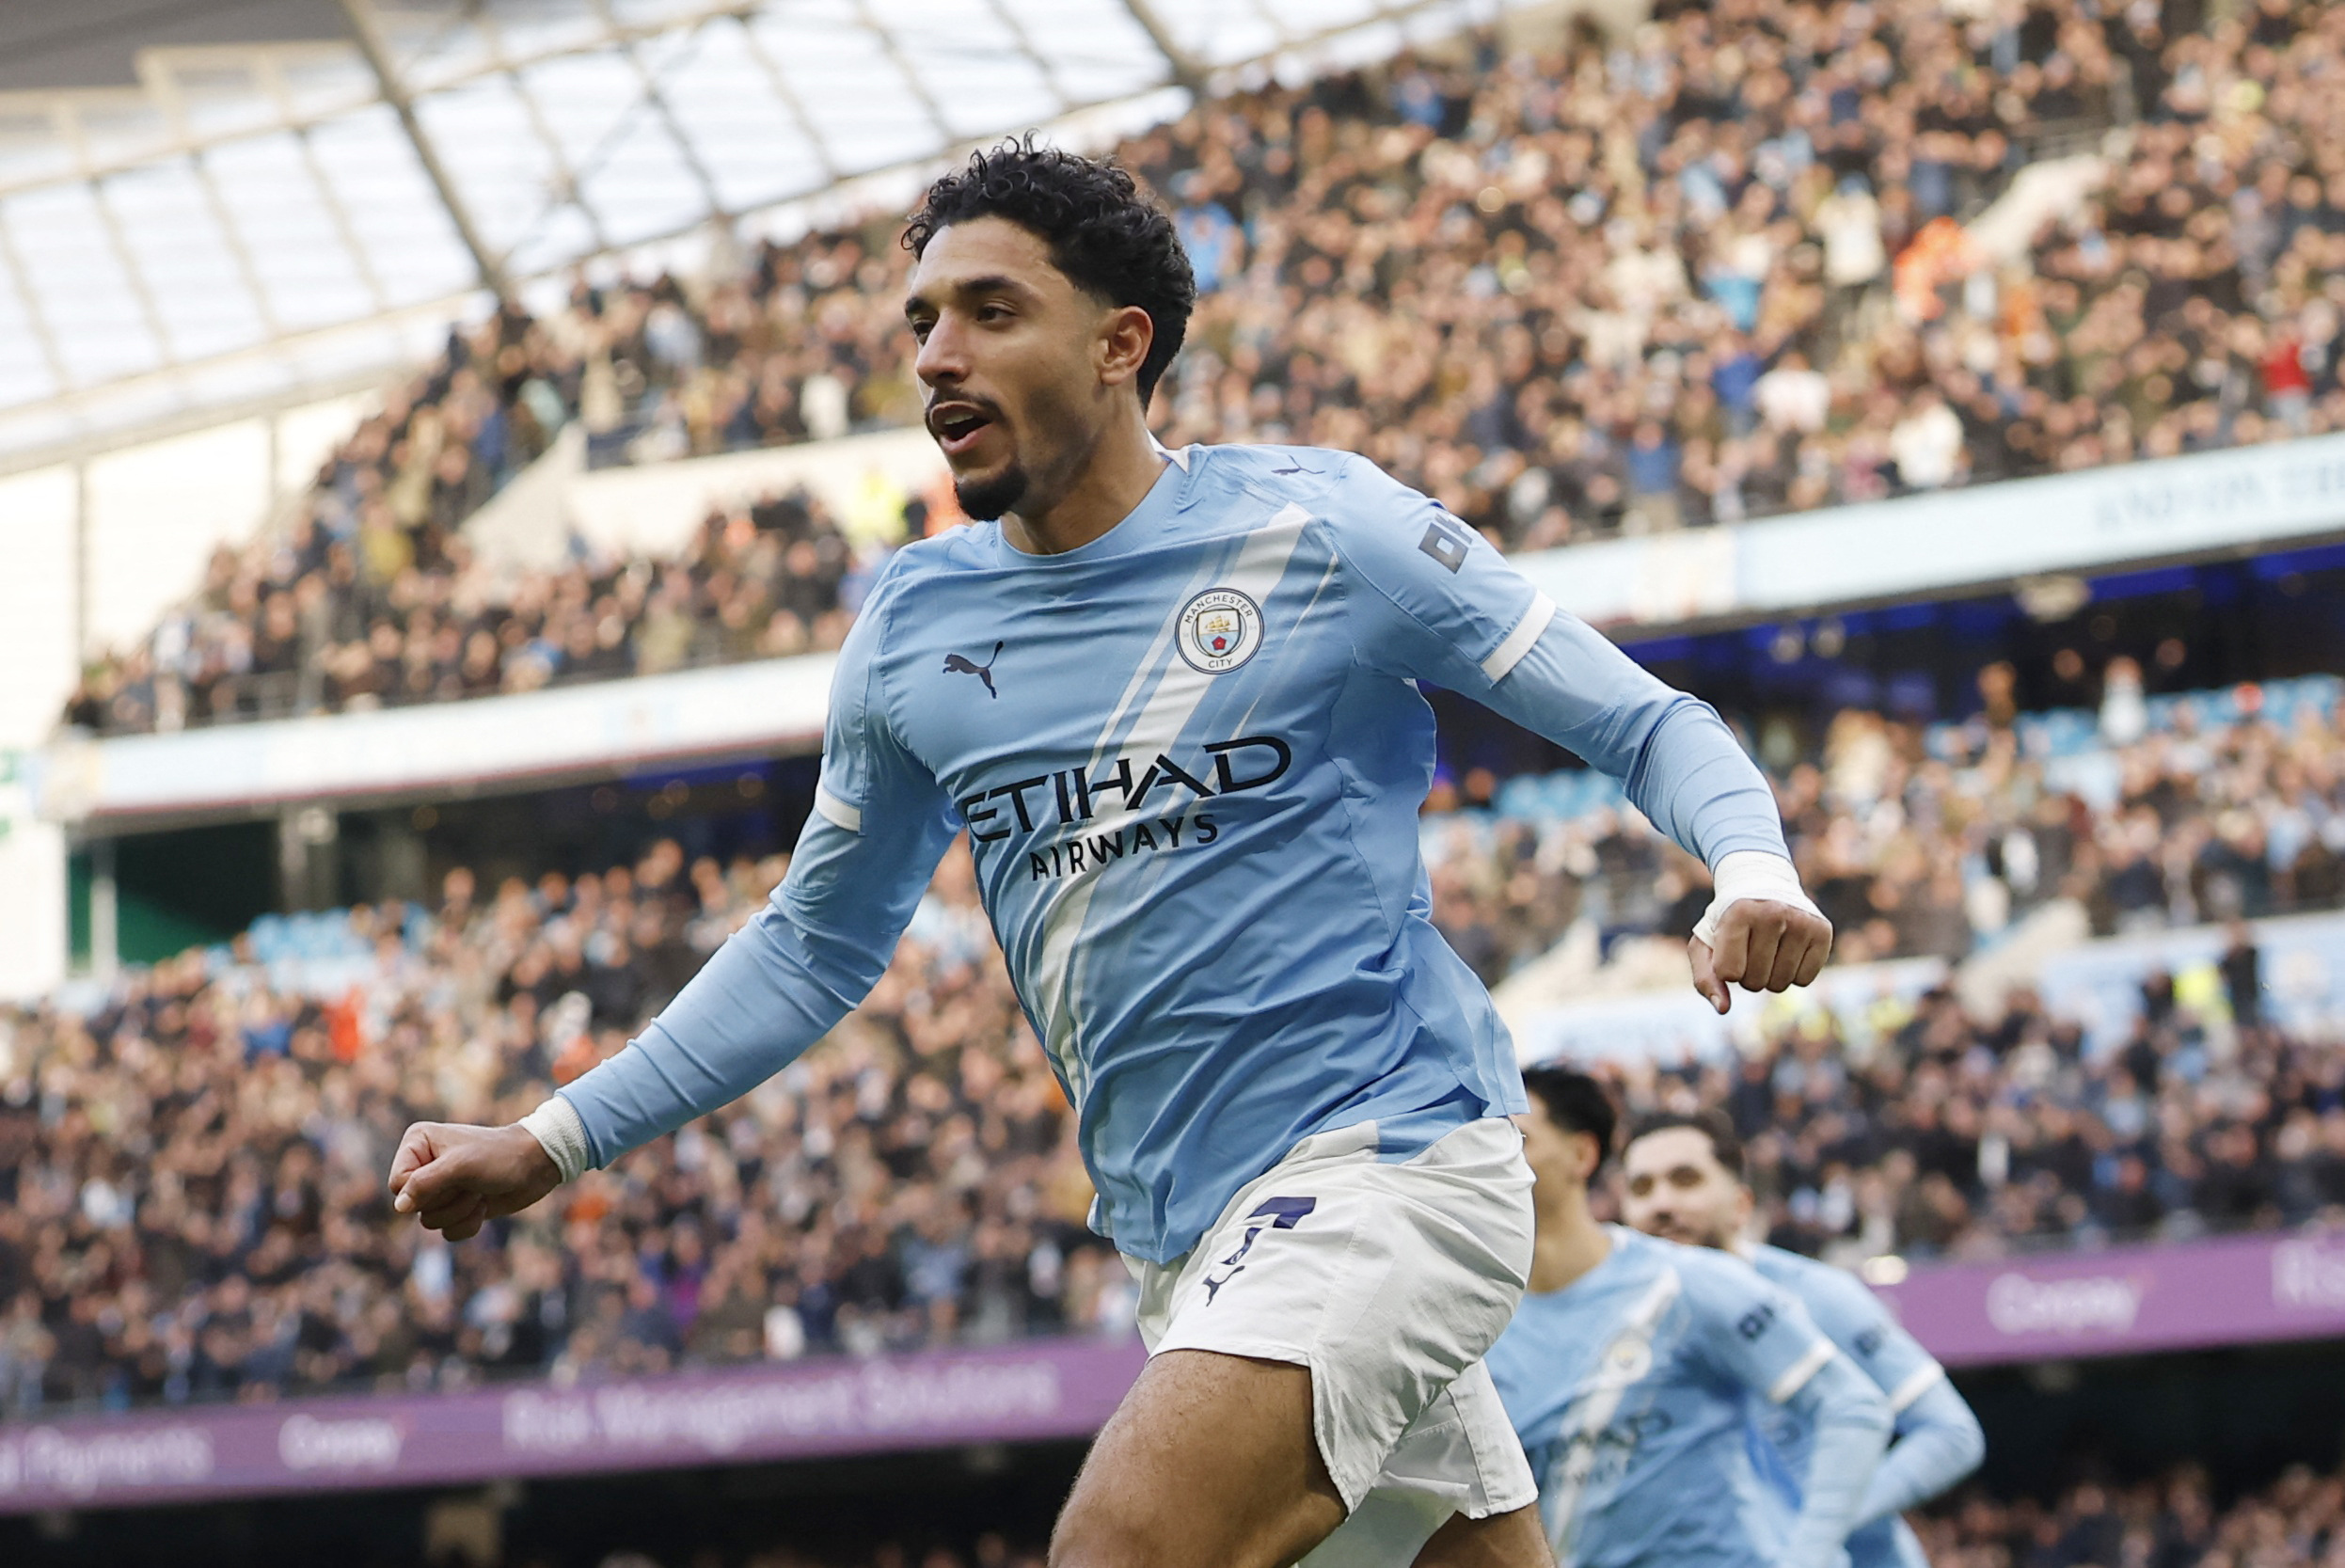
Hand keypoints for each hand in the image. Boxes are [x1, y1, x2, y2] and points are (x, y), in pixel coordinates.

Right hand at [387, 1122, 560, 1240]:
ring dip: (460, 1211)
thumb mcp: (460, 1166)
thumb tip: (399, 1207)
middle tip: (471, 1181)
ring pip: (429, 1222)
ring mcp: (440, 1187)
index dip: (423, 1189)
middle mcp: (424, 1164)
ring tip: (479, 1190)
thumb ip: (424, 1184)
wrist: (537, 1166)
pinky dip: (469, 1223)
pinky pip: (447, 1231)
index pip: (398, 1183)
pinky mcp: (456, 1206)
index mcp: (418, 1143)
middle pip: (412, 1206)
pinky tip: (484, 1204)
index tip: (451, 1175)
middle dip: (447, 1200)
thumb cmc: (500, 1156)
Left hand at [1689, 899, 1832, 1014]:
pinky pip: (1804, 980)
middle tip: (1749, 949)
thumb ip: (1705, 978)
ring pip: (1780, 984)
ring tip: (1767, 948)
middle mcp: (1773, 913)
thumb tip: (1722, 1008)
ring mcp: (1801, 921)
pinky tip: (1787, 949)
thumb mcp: (1706, 944)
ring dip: (1770, 976)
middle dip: (1748, 975)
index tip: (1727, 949)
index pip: (1729, 973)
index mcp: (1740, 912)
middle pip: (1755, 982)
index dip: (1726, 969)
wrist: (1763, 883)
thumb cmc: (1729, 921)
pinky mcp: (1823, 931)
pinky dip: (1793, 974)